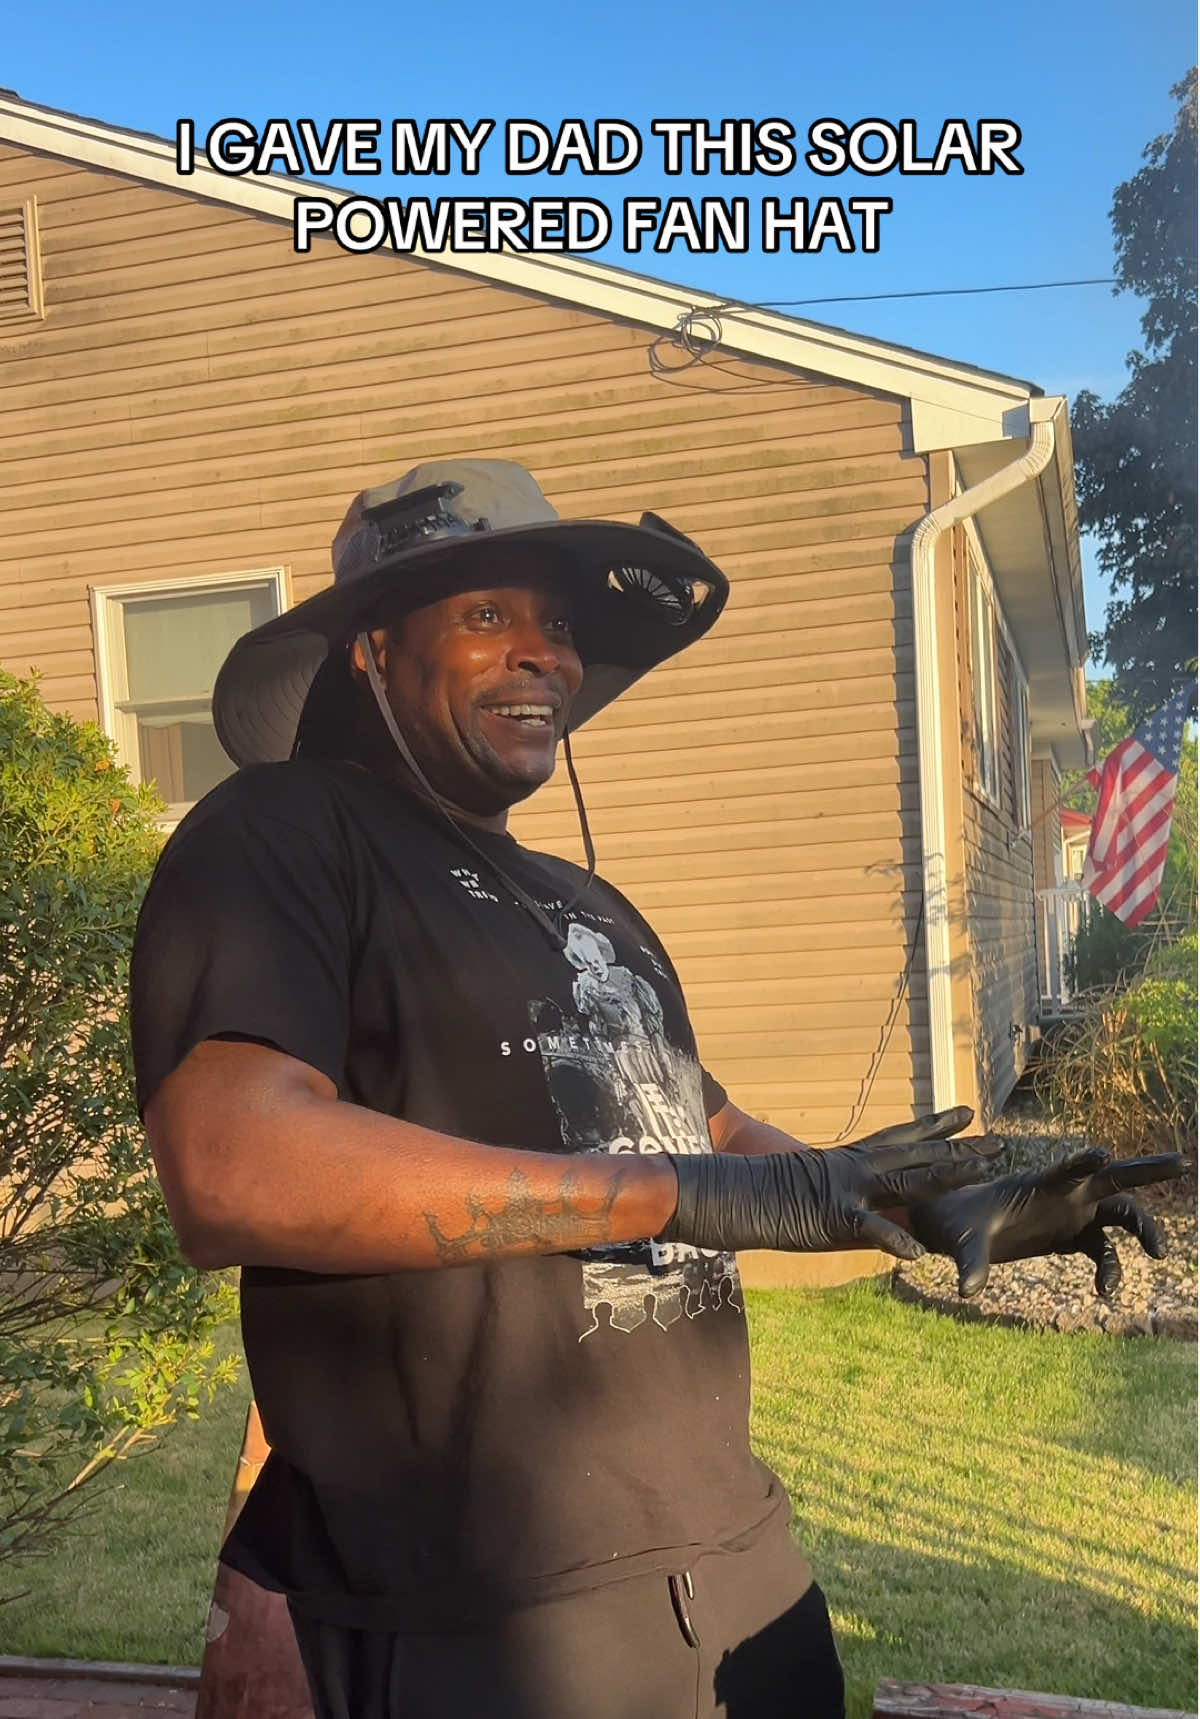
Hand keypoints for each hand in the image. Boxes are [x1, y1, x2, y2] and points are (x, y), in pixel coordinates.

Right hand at [660, 1106, 1001, 1258]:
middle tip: (1002, 1142)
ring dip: (948, 1175)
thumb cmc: (760, 1190)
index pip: (902, 1137)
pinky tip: (920, 1253)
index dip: (936, 1125)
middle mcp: (856, 1168)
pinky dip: (894, 1240)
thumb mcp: (807, 1188)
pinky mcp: (832, 1217)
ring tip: (984, 1173)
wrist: (728, 1191)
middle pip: (919, 1155)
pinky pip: (870, 1229)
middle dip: (962, 1149)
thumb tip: (855, 1205)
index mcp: (849, 1160)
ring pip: (909, 1181)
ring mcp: (848, 1190)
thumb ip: (838, 1193)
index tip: (967, 1112)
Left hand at [907, 1148, 1188, 1297]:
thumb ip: (970, 1262)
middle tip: (1183, 1163)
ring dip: (1143, 1229)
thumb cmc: (959, 1224)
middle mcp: (1063, 1194)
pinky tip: (1104, 1293)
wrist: (959, 1227)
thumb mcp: (963, 1240)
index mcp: (1038, 1183)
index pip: (1067, 1169)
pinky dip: (1110, 1270)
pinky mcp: (1071, 1236)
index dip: (1085, 1162)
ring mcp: (1072, 1214)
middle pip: (1113, 1178)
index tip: (1104, 1155)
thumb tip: (966, 1291)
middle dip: (1148, 1169)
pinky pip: (1103, 1251)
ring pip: (1119, 1214)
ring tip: (1159, 1253)